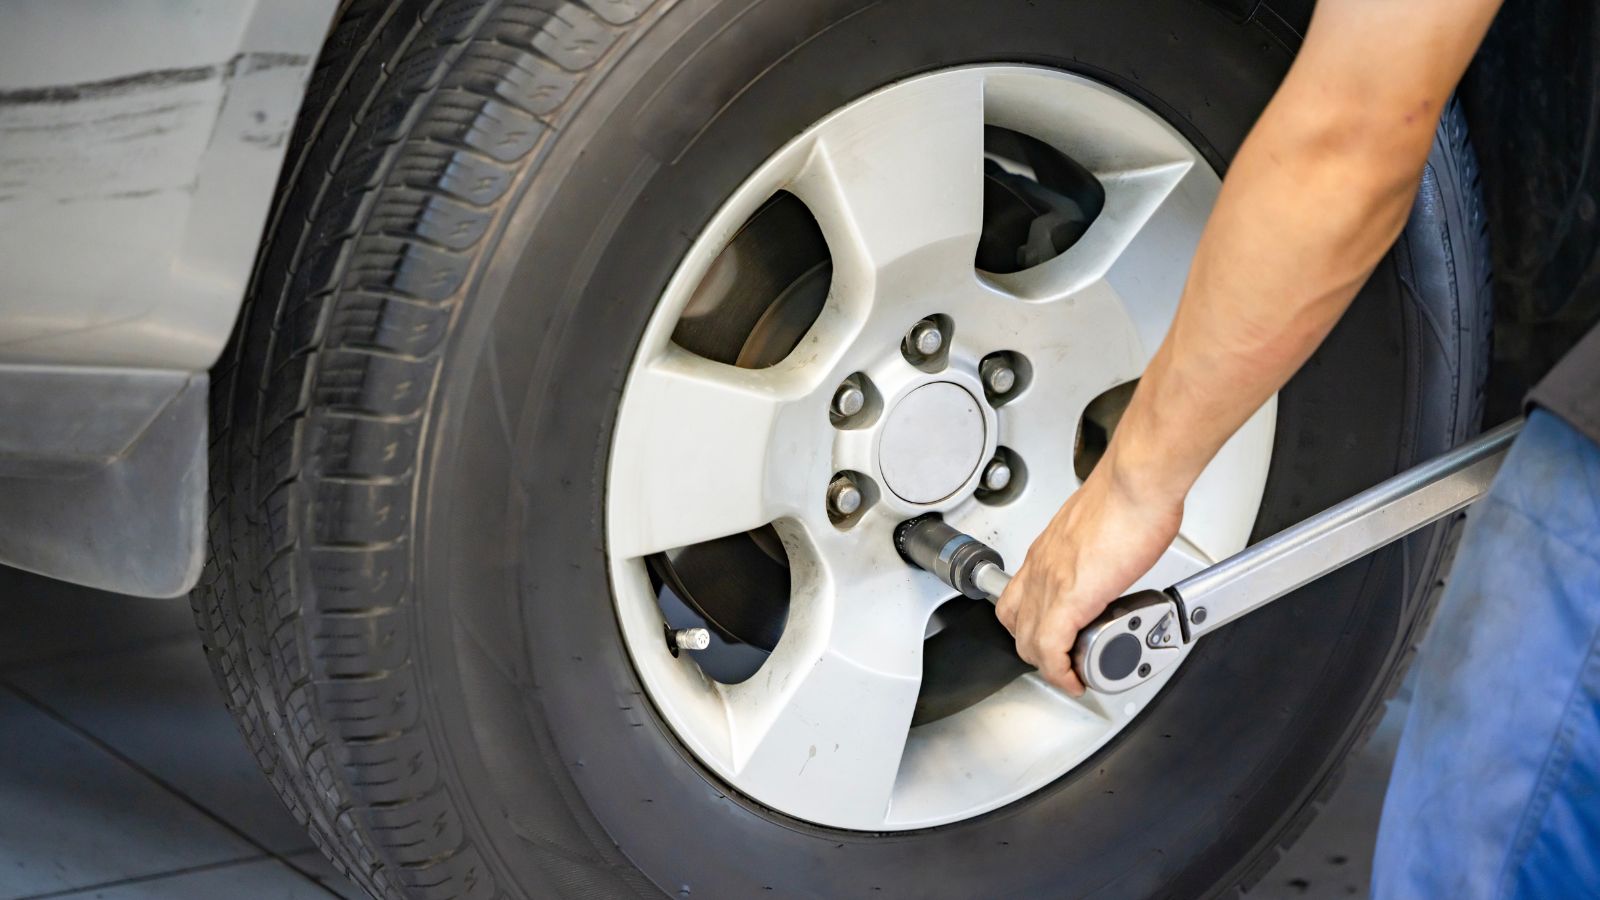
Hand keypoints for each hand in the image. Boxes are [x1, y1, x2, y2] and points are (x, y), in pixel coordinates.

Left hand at [995, 456, 1183, 695]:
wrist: (1136, 482)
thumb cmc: (1128, 494)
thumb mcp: (1099, 526)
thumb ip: (1096, 547)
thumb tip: (1113, 559)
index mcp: (1048, 550)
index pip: (1017, 598)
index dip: (1028, 627)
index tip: (1051, 642)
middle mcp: (1041, 566)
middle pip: (1015, 624)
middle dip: (1037, 652)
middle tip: (1064, 663)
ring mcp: (1051, 581)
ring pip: (1028, 641)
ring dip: (1048, 666)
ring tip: (1073, 675)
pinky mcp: (1070, 597)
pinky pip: (1050, 649)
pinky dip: (1060, 672)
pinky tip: (1076, 680)